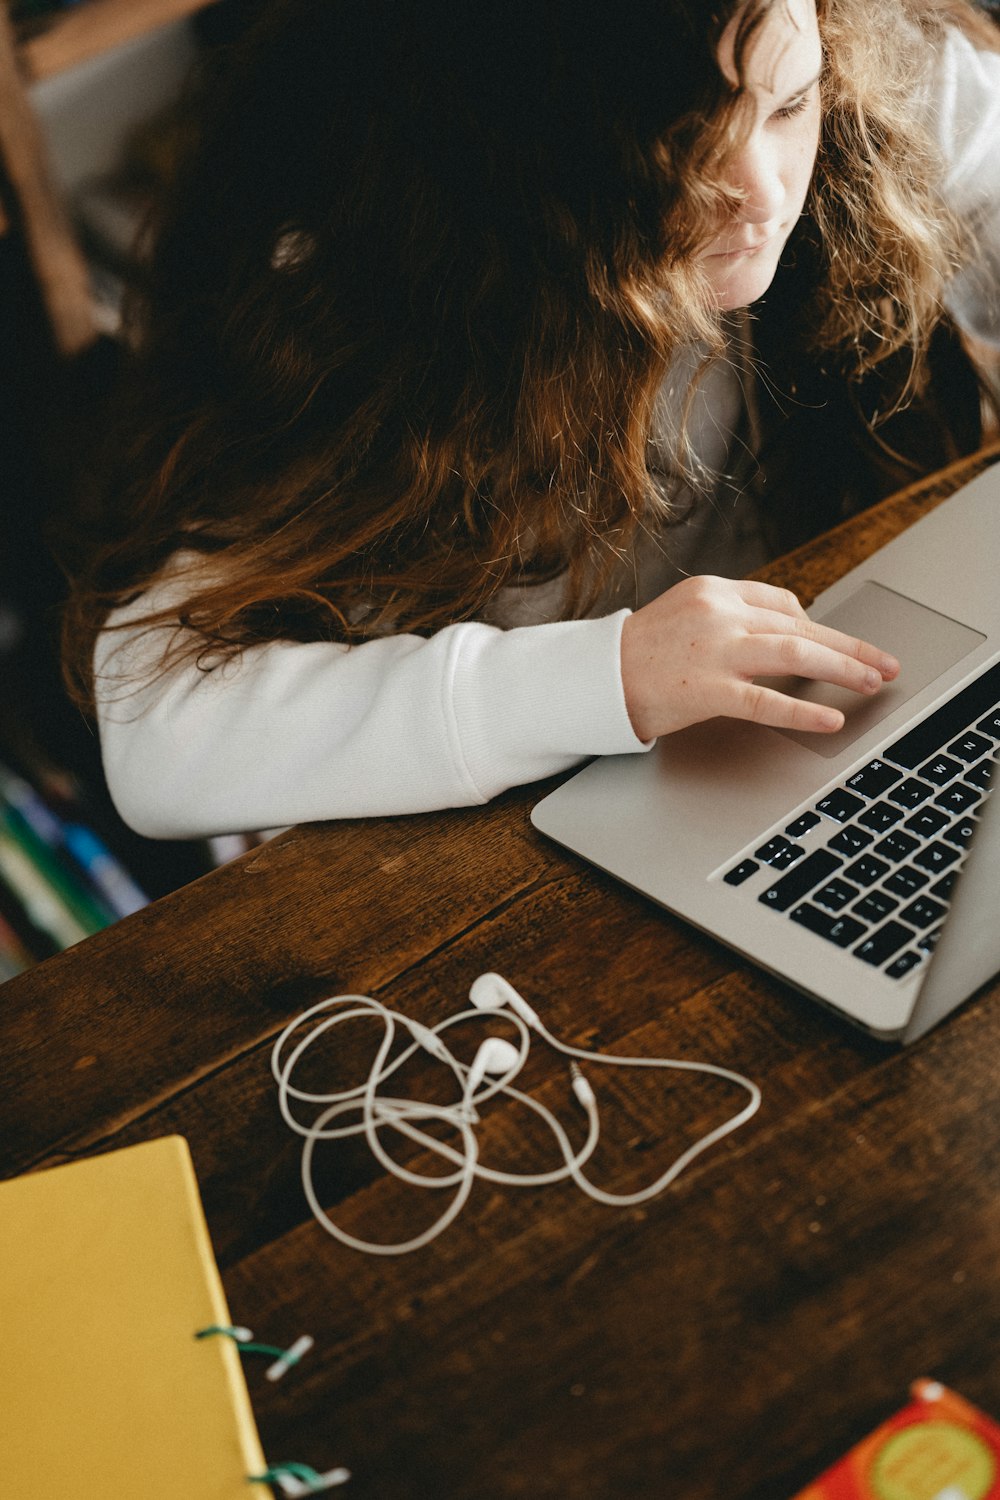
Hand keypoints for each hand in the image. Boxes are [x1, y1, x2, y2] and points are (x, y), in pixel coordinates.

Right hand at [619, 575, 899, 741]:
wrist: (593, 678)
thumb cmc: (636, 655)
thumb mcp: (683, 616)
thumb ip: (729, 620)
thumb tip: (780, 635)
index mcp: (714, 591)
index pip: (782, 601)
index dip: (814, 625)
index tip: (832, 645)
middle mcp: (719, 613)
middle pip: (801, 625)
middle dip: (850, 646)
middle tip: (884, 662)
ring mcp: (715, 650)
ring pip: (795, 653)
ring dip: (842, 668)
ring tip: (872, 683)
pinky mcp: (708, 688)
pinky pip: (767, 699)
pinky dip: (804, 708)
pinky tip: (831, 717)